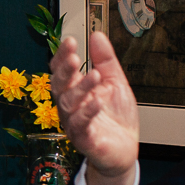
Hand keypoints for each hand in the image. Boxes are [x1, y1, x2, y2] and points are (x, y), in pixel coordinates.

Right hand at [53, 32, 140, 184]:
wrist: (125, 149)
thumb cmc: (116, 117)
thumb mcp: (115, 82)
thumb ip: (105, 60)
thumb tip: (97, 35)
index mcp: (75, 90)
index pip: (61, 70)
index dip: (62, 56)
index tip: (69, 41)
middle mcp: (70, 106)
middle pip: (59, 86)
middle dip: (65, 71)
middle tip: (74, 57)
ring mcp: (74, 123)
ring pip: (68, 104)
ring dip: (80, 89)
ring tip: (94, 76)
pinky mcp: (84, 140)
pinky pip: (80, 126)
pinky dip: (87, 113)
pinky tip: (96, 102)